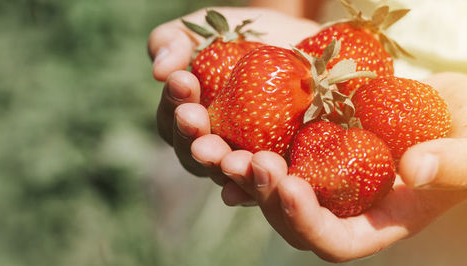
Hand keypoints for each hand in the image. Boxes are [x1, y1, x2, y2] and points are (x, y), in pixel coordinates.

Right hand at [148, 8, 318, 191]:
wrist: (305, 44)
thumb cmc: (246, 35)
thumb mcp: (208, 28)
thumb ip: (175, 41)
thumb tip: (161, 70)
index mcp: (188, 121)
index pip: (172, 120)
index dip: (174, 101)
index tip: (182, 80)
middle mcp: (214, 149)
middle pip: (195, 156)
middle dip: (195, 141)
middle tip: (196, 126)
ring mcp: (247, 164)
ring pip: (232, 177)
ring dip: (230, 169)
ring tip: (237, 157)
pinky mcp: (283, 171)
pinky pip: (272, 186)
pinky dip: (269, 187)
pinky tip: (272, 179)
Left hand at [221, 72, 466, 261]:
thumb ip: (457, 165)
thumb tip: (412, 171)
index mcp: (384, 222)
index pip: (335, 242)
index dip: (307, 222)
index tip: (290, 187)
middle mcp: (350, 204)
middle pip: (293, 218)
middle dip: (266, 195)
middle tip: (247, 161)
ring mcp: (334, 173)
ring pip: (277, 185)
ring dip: (246, 169)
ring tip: (222, 144)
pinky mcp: (324, 140)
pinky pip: (282, 146)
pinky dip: (254, 138)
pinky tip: (230, 123)